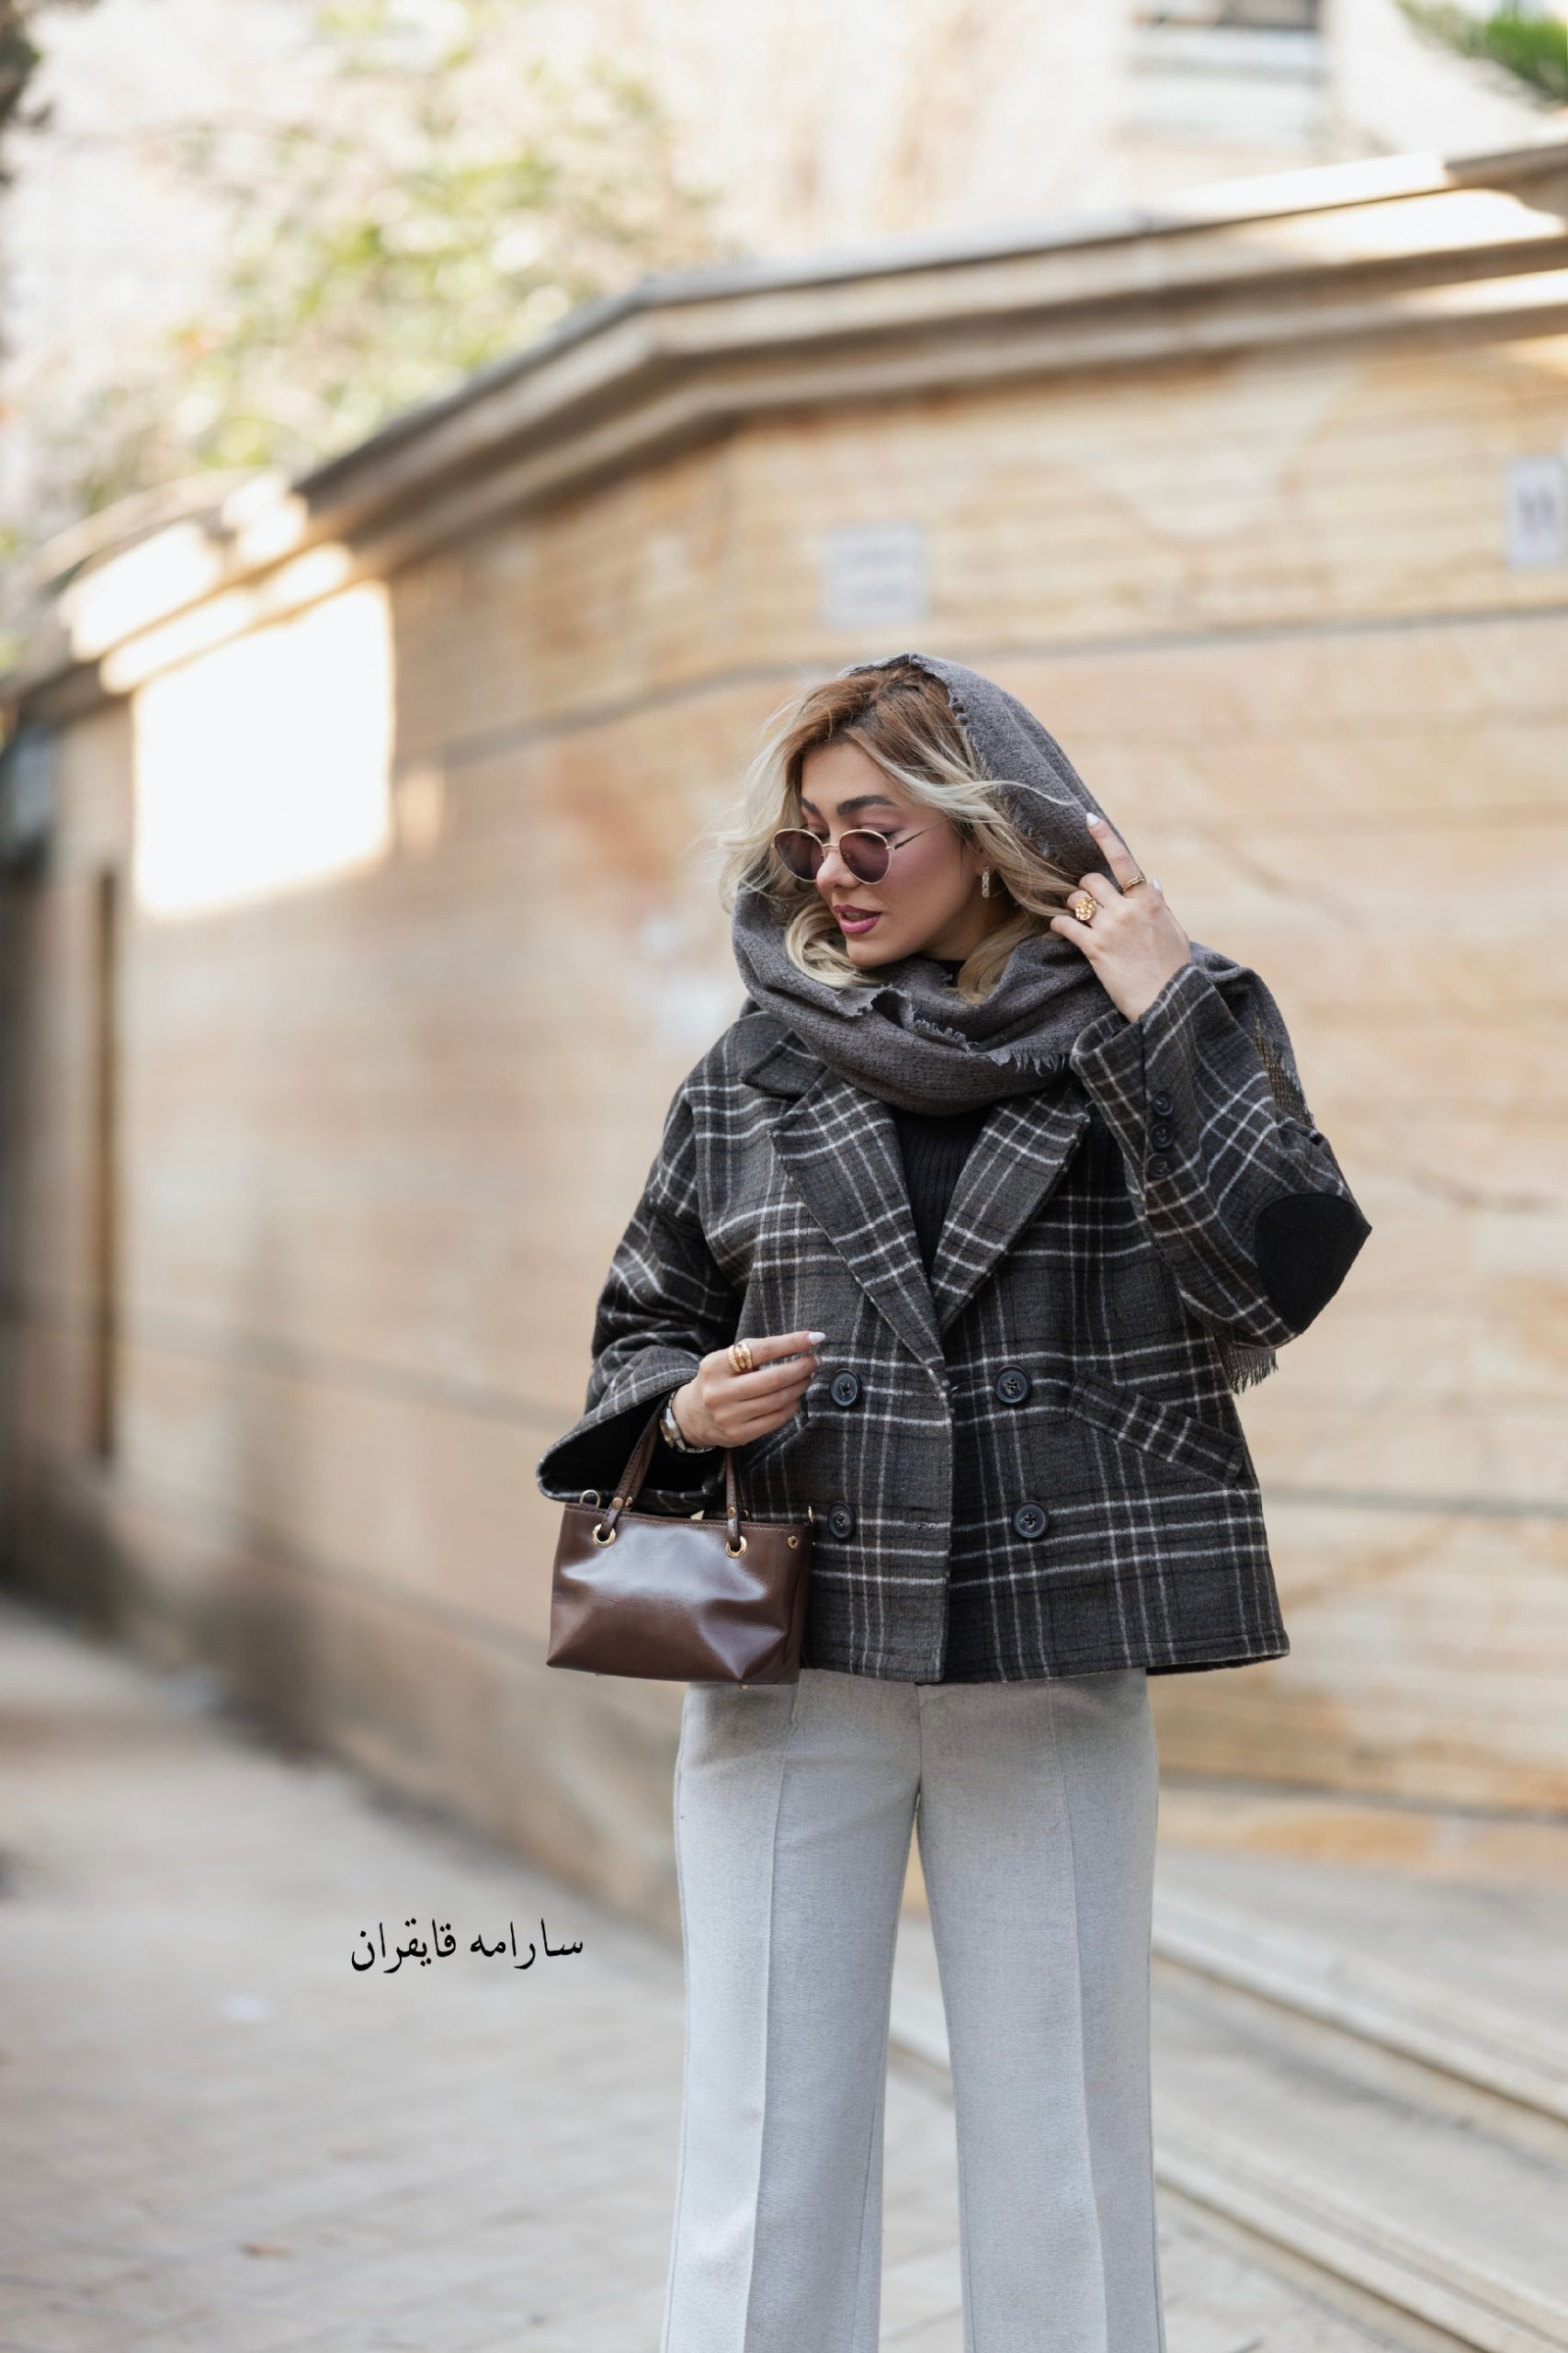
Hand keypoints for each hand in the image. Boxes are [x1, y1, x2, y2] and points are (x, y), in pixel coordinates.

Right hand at [670, 1328, 821, 1448]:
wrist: (692, 1415)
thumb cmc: (718, 1380)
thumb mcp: (725, 1360)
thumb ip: (755, 1352)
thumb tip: (801, 1343)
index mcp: (715, 1365)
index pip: (761, 1350)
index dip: (791, 1343)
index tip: (814, 1338)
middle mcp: (719, 1392)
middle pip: (773, 1378)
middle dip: (801, 1367)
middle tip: (815, 1360)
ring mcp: (729, 1416)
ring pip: (778, 1400)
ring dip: (800, 1386)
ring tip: (807, 1376)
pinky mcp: (738, 1435)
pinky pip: (776, 1419)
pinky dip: (792, 1406)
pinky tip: (796, 1397)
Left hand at [1046, 813, 1191, 1023]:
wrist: (1168, 1001)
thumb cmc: (1173, 968)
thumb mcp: (1174, 931)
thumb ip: (1160, 905)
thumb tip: (1153, 882)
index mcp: (1149, 900)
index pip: (1124, 861)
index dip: (1105, 838)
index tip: (1089, 819)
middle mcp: (1128, 909)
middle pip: (1091, 880)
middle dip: (1085, 890)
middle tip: (1088, 904)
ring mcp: (1110, 928)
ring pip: (1076, 899)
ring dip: (1072, 906)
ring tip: (1077, 919)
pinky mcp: (1095, 948)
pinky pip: (1066, 925)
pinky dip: (1059, 924)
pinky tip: (1060, 929)